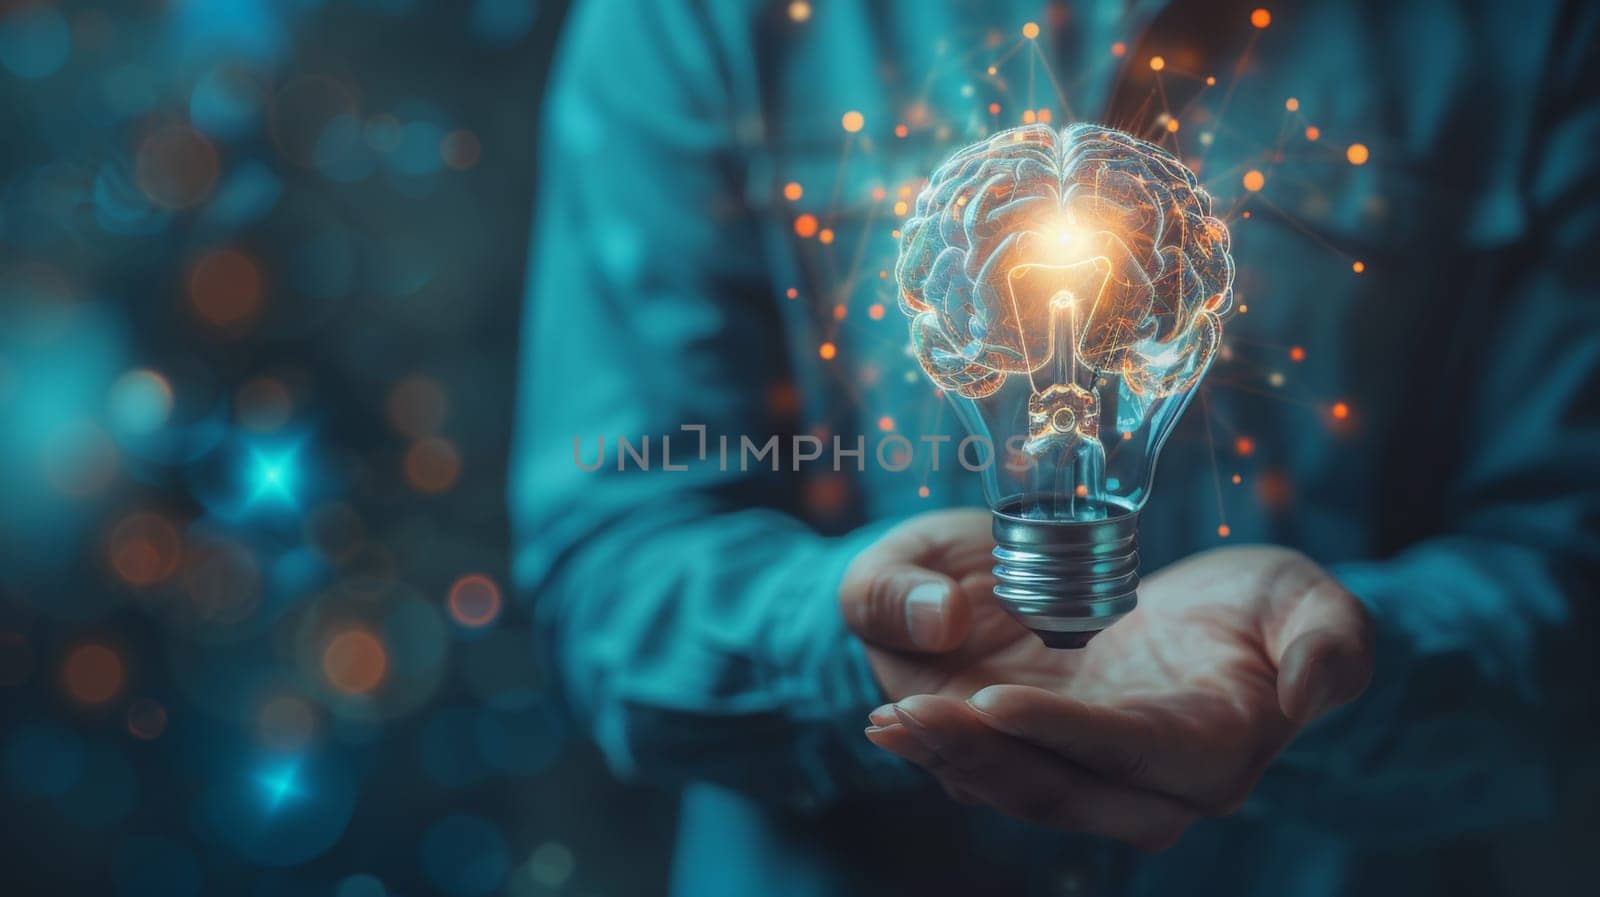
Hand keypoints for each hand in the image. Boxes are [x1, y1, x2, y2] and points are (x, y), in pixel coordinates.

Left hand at [841, 518, 1372, 850]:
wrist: (1236, 624)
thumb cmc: (1277, 612)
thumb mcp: (1318, 606)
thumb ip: (1330, 646)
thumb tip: (1309, 696)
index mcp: (1213, 750)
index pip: (1125, 749)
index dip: (1059, 729)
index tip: (991, 697)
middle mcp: (1154, 786)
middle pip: (1056, 784)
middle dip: (976, 755)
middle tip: (903, 715)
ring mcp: (1102, 776)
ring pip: (1018, 785)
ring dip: (948, 758)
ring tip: (885, 724)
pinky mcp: (1066, 759)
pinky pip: (1003, 770)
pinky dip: (950, 751)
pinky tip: (896, 724)